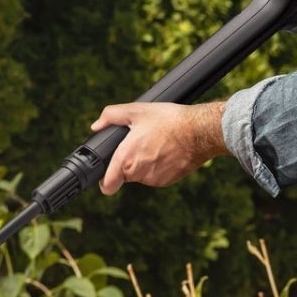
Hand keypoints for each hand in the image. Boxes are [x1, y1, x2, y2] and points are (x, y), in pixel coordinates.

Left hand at [91, 100, 227, 193]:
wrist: (200, 131)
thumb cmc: (169, 120)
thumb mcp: (137, 111)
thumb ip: (111, 116)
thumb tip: (96, 125)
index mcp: (126, 159)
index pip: (107, 185)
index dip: (105, 180)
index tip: (107, 173)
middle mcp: (138, 173)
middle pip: (124, 175)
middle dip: (127, 163)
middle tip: (139, 144)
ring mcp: (153, 179)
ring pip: (141, 175)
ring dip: (143, 164)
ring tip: (155, 144)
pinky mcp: (167, 181)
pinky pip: (155, 176)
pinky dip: (158, 167)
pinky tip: (166, 152)